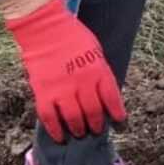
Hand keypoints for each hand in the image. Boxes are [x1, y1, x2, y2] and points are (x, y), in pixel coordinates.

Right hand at [4, 0, 125, 142]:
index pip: (112, 98)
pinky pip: (50, 117)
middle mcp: (82, 83)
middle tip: (96, 130)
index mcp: (98, 71)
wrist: (45, 28)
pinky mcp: (43, 92)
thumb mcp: (96, 51)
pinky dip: (55, 130)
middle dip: (97, 124)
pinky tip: (60, 137)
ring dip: (79, 129)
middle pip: (94, 112)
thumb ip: (100, 72)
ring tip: (80, 133)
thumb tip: (104, 93)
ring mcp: (62, 89)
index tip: (120, 122)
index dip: (117, 113)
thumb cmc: (73, 36)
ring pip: (74, 118)